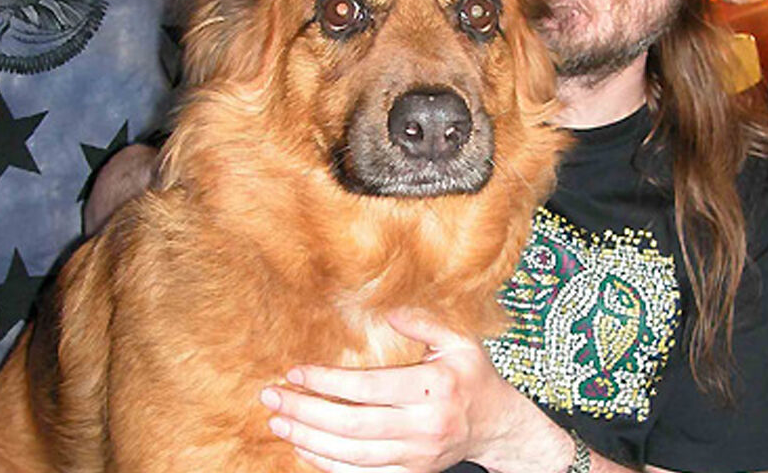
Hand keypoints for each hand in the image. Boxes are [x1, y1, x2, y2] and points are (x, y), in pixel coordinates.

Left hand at [259, 309, 571, 472]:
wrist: (496, 425)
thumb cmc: (473, 376)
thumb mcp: (460, 341)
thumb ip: (424, 323)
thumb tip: (387, 311)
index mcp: (433, 388)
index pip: (367, 387)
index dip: (327, 382)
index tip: (296, 371)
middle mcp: (423, 426)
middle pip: (351, 424)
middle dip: (305, 411)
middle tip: (271, 397)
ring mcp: (415, 456)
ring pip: (351, 455)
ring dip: (308, 439)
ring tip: (278, 421)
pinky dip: (327, 464)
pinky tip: (303, 447)